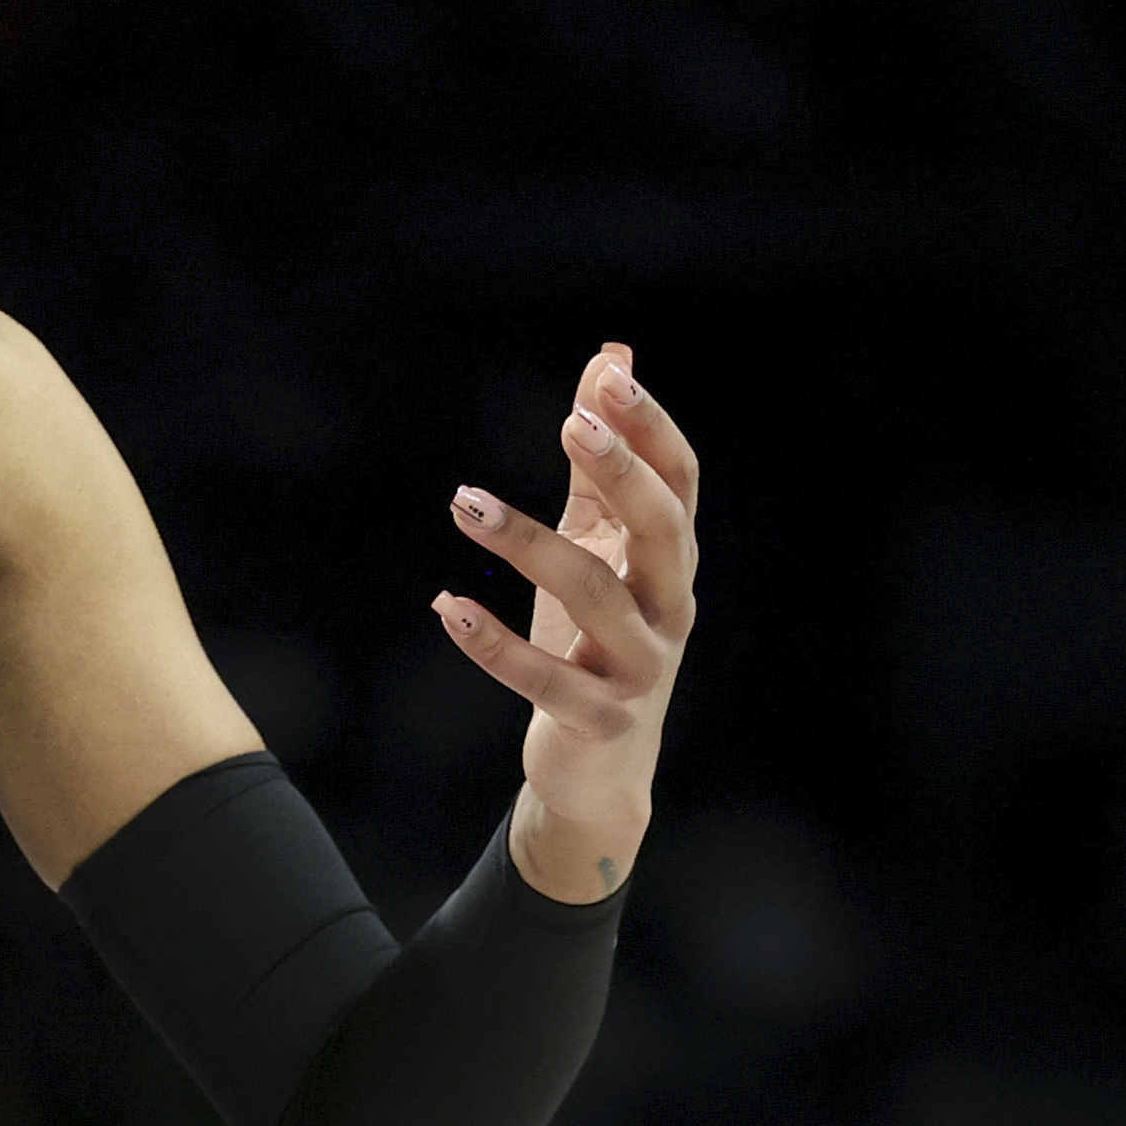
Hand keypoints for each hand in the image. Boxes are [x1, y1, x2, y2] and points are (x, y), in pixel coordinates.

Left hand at [430, 343, 699, 901]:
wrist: (601, 765)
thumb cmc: (594, 639)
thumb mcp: (599, 545)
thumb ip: (601, 462)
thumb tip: (610, 359)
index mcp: (670, 562)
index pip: (681, 483)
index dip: (651, 429)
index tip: (608, 376)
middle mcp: (669, 608)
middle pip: (663, 530)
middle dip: (622, 474)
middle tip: (572, 423)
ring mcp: (639, 666)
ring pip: (595, 596)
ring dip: (527, 542)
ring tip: (464, 501)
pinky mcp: (596, 717)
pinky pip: (541, 677)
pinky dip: (490, 642)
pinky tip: (444, 604)